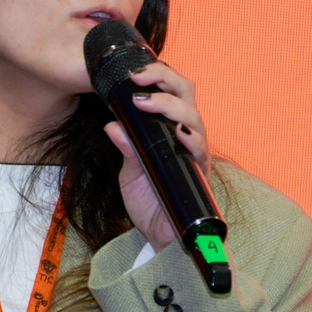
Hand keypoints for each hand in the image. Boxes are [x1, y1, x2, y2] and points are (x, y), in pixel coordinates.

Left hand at [103, 61, 210, 252]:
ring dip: (169, 104)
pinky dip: (189, 136)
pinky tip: (176, 131)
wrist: (162, 238)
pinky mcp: (199, 171)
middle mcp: (186, 134)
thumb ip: (126, 148)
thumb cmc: (150, 203)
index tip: (132, 72)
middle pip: (186, 93)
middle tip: (138, 78)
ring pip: (192, 115)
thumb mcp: (129, 173)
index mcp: (169, 128)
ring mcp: (195, 151)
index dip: (156, 75)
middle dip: (164, 79)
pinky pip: (199, 148)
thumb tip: (111, 124)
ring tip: (144, 103)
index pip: (170, 90)